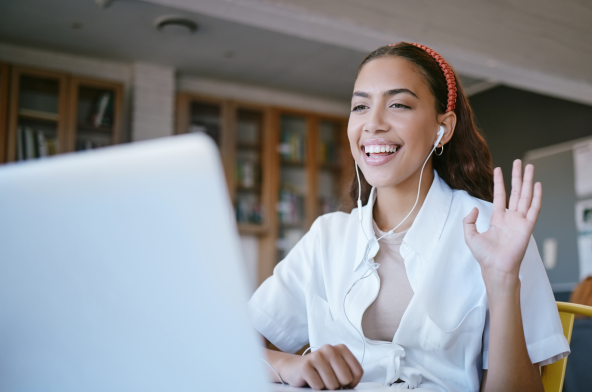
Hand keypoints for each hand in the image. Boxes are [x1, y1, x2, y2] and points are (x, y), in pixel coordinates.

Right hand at [278, 344, 362, 389]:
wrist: (294, 367)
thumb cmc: (319, 370)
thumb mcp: (337, 368)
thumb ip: (348, 374)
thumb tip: (351, 386)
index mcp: (341, 348)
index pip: (358, 372)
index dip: (352, 383)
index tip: (344, 382)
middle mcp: (330, 349)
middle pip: (346, 379)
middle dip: (338, 385)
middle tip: (329, 380)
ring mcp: (317, 356)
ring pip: (332, 384)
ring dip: (326, 387)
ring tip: (320, 379)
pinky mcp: (305, 365)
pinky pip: (318, 386)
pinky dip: (316, 388)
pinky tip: (311, 380)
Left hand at [463, 160, 541, 277]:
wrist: (495, 268)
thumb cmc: (484, 256)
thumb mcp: (470, 236)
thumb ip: (468, 221)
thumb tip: (474, 207)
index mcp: (498, 219)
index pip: (500, 195)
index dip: (499, 182)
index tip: (499, 169)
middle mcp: (511, 218)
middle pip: (516, 192)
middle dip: (517, 177)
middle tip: (520, 162)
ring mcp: (520, 221)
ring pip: (526, 196)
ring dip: (528, 181)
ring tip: (529, 167)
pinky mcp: (527, 227)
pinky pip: (534, 209)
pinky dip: (537, 197)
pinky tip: (537, 185)